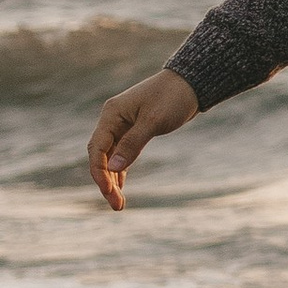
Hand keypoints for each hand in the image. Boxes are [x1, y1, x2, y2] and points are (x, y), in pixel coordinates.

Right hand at [87, 69, 199, 209]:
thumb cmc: (173, 98)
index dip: (99, 172)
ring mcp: (122, 125)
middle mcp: (112, 120)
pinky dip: (120, 170)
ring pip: (110, 157)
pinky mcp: (134, 130)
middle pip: (100, 155)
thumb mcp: (154, 121)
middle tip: (116, 205)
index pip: (96, 148)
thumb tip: (112, 168)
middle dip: (105, 181)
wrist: (191, 83)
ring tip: (118, 203)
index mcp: (111, 115)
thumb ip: (133, 144)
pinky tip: (121, 186)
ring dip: (112, 179)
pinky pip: (121, 153)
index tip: (110, 192)